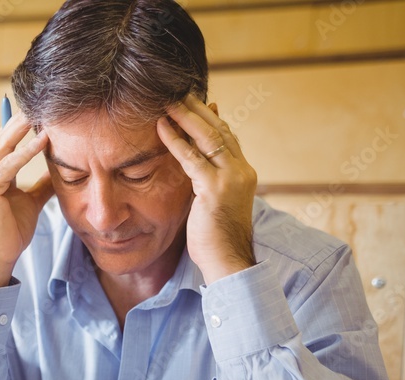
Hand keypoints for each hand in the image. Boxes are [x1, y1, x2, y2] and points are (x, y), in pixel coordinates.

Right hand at [0, 113, 53, 288]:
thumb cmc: (11, 232)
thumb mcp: (30, 201)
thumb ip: (40, 184)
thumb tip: (58, 169)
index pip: (0, 144)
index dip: (16, 128)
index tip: (35, 112)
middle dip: (19, 121)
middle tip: (38, 103)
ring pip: (2, 146)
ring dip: (21, 128)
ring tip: (40, 113)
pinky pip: (9, 165)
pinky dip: (26, 152)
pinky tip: (42, 141)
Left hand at [157, 94, 257, 283]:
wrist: (229, 262)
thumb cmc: (216, 240)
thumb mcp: (213, 205)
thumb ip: (206, 184)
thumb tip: (196, 173)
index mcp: (243, 173)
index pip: (227, 137)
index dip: (210, 118)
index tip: (194, 102)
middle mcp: (241, 171)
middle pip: (219, 130)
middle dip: (198, 109)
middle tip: (178, 91)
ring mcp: (231, 179)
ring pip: (208, 137)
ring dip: (186, 117)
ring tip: (167, 101)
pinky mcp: (215, 189)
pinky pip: (192, 158)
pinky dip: (175, 141)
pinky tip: (161, 128)